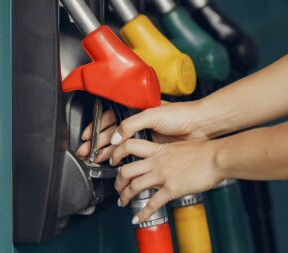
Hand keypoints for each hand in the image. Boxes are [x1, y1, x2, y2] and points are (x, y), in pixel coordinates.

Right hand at [77, 101, 208, 161]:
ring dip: (108, 151)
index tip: (88, 137)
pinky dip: (123, 158)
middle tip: (87, 152)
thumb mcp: (152, 114)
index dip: (98, 128)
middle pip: (114, 133)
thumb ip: (131, 125)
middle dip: (99, 142)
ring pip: (122, 144)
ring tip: (97, 159)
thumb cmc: (180, 114)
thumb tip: (116, 138)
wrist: (199, 126)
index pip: (111, 118)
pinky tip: (115, 163)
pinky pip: (133, 153)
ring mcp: (146, 136)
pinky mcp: (153, 148)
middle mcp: (140, 123)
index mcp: (137, 110)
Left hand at [111, 139, 221, 223]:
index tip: (114, 161)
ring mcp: (162, 175)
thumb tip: (165, 158)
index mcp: (158, 150)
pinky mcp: (171, 189)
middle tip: (117, 187)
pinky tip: (138, 218)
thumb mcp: (180, 147)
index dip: (117, 153)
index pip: (130, 146)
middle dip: (118, 181)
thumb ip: (168, 153)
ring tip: (122, 202)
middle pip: (126, 170)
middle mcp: (156, 162)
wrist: (216, 157)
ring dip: (124, 197)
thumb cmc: (204, 151)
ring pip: (134, 186)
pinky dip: (142, 214)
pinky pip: (152, 204)